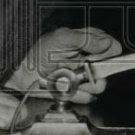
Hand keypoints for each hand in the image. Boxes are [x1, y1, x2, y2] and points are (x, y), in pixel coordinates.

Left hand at [5, 26, 121, 103]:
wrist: (23, 75)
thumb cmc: (37, 53)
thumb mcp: (61, 37)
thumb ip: (86, 38)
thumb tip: (106, 43)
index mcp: (86, 42)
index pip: (111, 46)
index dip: (105, 52)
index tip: (94, 55)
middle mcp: (87, 59)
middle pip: (109, 68)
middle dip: (94, 70)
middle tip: (78, 68)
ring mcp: (83, 76)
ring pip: (100, 85)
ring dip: (83, 83)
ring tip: (66, 78)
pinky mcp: (78, 92)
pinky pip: (88, 97)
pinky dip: (76, 94)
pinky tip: (64, 88)